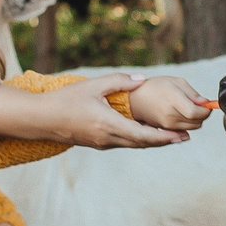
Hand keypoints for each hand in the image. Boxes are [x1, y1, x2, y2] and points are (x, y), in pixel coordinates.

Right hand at [0, 75, 183, 148]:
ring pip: (133, 145)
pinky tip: (146, 133)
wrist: (41, 119)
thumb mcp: (93, 85)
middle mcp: (108, 139)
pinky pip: (123, 143)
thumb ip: (119, 81)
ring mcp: (102, 143)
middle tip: (184, 137)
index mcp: (109, 125)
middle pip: (142, 144)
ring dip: (152, 141)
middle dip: (164, 141)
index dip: (164, 137)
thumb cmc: (65, 100)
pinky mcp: (97, 143)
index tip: (180, 136)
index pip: (143, 135)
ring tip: (171, 136)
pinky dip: (138, 139)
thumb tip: (141, 80)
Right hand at [128, 76, 212, 132]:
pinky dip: (188, 124)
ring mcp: (167, 125)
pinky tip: (182, 115)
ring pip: (192, 128)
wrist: (135, 100)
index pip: (195, 112)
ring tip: (188, 108)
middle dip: (202, 115)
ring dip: (195, 120)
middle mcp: (169, 116)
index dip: (206, 110)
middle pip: (197, 122)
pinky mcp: (166, 131)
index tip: (207, 105)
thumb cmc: (155, 87)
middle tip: (198, 105)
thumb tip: (205, 102)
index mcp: (172, 101)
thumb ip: (192, 93)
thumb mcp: (175, 82)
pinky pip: (184, 131)